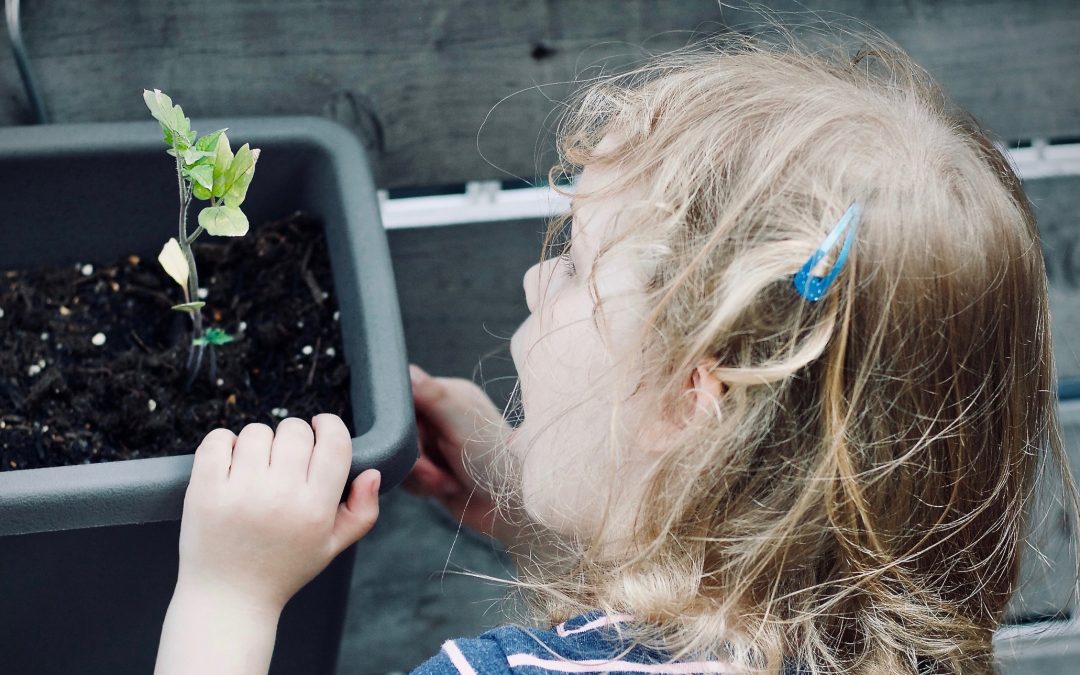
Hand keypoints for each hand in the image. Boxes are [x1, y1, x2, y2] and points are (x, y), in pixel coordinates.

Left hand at [176, 413, 380, 613]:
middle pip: (295, 430)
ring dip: (258, 442)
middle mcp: (280, 497)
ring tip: (256, 467)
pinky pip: (217, 440)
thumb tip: (373, 474)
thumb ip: (362, 512)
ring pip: (256, 432)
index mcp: (315, 509)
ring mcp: (240, 492)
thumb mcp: (331, 547)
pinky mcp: (205, 491)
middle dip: (293, 436)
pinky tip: (229, 463)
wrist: (228, 598)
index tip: (320, 427)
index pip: (335, 442)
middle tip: (284, 457)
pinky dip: (223, 443)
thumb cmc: (283, 569)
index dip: (330, 425)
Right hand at [402, 364, 519, 545]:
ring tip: (448, 482)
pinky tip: (445, 490)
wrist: (509, 508)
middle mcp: (441, 417)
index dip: (403, 421)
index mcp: (448, 396)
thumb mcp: (462, 424)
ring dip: (422, 474)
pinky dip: (421, 487)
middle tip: (437, 471)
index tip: (418, 440)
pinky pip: (406, 475)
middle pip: (399, 430)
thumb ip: (433, 396)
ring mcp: (436, 444)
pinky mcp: (432, 470)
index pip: (405, 395)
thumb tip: (407, 370)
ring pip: (401, 455)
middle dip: (416, 456)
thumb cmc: (496, 461)